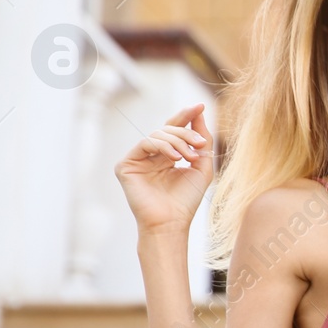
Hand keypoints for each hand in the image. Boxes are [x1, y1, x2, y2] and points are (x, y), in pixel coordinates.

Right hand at [114, 104, 214, 234]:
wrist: (171, 222)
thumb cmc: (186, 200)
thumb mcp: (202, 166)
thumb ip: (202, 140)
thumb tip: (200, 112)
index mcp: (166, 156)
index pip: (174, 130)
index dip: (186, 116)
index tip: (200, 105)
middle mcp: (150, 156)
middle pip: (167, 129)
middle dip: (186, 132)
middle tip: (200, 143)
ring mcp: (137, 160)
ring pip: (157, 135)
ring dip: (178, 141)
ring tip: (190, 156)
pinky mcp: (125, 165)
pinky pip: (145, 143)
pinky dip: (162, 146)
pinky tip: (175, 158)